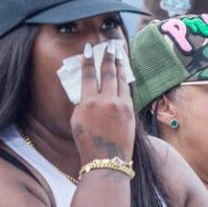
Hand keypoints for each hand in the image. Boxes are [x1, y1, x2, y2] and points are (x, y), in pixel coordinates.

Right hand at [68, 41, 134, 164]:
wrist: (107, 161)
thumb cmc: (87, 142)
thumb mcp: (77, 120)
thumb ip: (82, 102)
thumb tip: (88, 90)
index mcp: (88, 103)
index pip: (88, 75)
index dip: (88, 61)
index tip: (89, 49)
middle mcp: (105, 101)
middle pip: (107, 73)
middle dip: (108, 57)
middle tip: (109, 45)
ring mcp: (120, 106)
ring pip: (121, 79)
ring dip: (120, 64)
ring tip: (119, 53)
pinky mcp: (130, 111)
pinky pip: (128, 90)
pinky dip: (126, 79)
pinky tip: (126, 73)